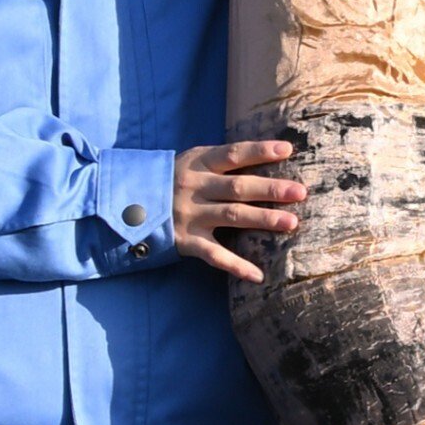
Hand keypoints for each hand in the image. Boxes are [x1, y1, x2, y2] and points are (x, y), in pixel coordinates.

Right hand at [169, 134, 307, 283]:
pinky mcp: (185, 240)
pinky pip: (214, 254)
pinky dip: (236, 265)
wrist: (125, 203)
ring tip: (291, 223)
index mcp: (199, 163)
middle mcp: (195, 187)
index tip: (287, 150)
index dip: (259, 151)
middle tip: (300, 192)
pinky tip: (258, 275)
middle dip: (271, 190)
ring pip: (232, 216)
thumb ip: (222, 161)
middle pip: (238, 187)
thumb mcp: (192, 161)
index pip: (233, 154)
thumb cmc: (173, 178)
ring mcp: (190, 214)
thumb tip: (270, 153)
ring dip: (263, 220)